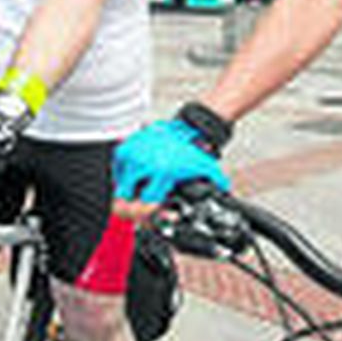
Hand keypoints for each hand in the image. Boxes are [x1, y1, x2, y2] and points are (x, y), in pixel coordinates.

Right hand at [112, 119, 230, 205]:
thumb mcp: (205, 167)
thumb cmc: (190, 149)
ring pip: (118, 188)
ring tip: (140, 192)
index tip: (156, 210)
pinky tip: (135, 179)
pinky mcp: (124, 149)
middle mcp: (143, 164)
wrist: (181, 127)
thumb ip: (217, 181)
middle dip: (133, 208)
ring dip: (128, 193)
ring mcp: (132, 156)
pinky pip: (116, 171)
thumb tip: (225, 191)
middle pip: (124, 201)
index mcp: (162, 171)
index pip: (146, 205)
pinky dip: (123, 177)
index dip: (152, 213)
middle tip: (142, 207)